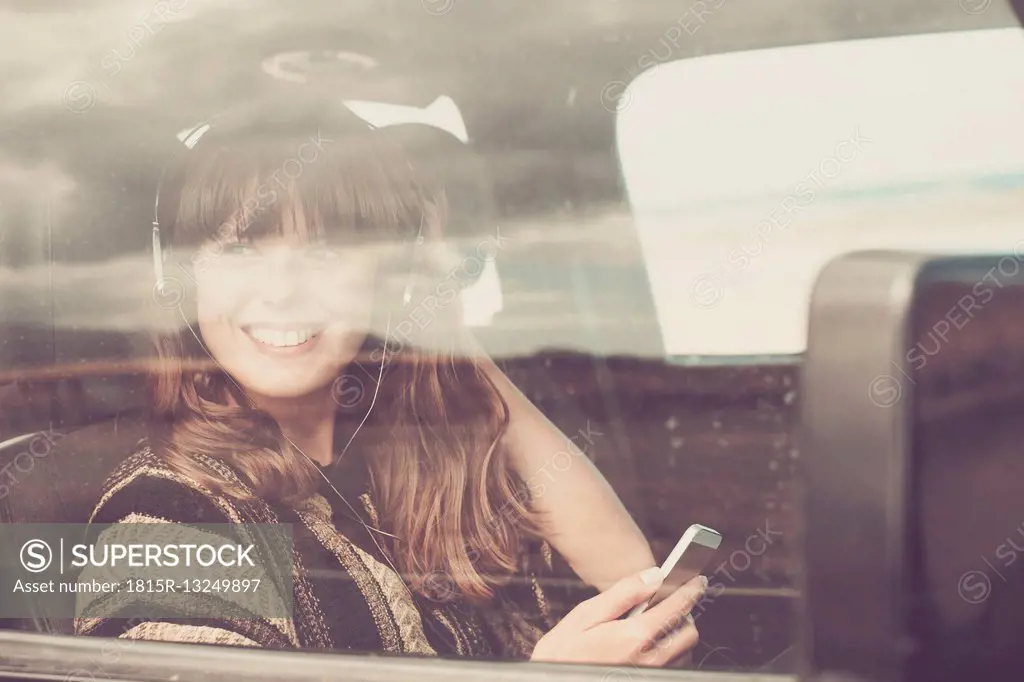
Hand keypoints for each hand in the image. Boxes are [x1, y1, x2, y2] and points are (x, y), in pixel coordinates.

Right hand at [531, 568, 706, 666]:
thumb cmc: (562, 654)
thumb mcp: (584, 615)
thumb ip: (622, 594)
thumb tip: (651, 576)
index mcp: (633, 637)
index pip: (676, 608)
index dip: (690, 591)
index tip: (696, 581)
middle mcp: (648, 659)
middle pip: (689, 634)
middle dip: (685, 615)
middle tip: (669, 604)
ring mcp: (648, 674)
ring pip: (683, 653)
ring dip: (676, 636)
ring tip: (654, 625)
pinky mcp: (645, 681)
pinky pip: (671, 667)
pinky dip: (668, 653)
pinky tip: (647, 645)